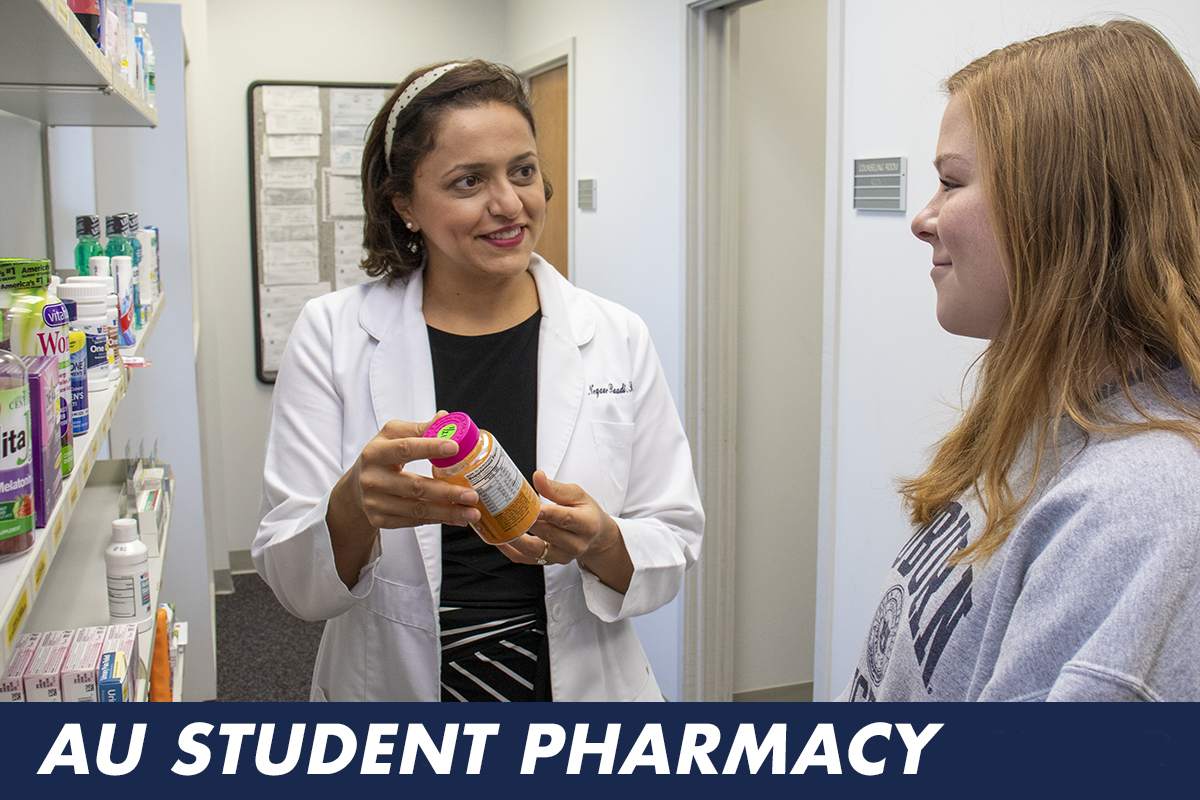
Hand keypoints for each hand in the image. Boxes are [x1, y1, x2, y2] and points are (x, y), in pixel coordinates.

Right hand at [327, 414, 479, 587]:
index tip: (455, 447)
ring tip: (472, 513)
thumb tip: (446, 418)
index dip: (430, 447)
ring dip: (448, 512)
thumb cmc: (380, 457)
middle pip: (415, 486)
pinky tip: (458, 518)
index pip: (406, 448)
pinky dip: (438, 520)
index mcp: (376, 453)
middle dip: (447, 492)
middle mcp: (373, 479)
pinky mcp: (380, 520)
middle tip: (472, 494)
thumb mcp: (392, 436)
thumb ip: (419, 429)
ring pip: (417, 509)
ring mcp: (376, 503)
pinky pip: (415, 521)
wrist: (355, 486)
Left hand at [497, 471, 632, 592]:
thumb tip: (538, 476)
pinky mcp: (549, 562)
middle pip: (548, 534)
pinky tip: (498, 539)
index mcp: (586, 524)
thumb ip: (556, 488)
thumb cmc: (585, 511)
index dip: (548, 513)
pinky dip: (510, 551)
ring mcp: (562, 556)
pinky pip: (526, 560)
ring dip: (515, 539)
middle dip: (526, 523)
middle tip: (506, 510)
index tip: (532, 507)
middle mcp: (576, 544)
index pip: (565, 518)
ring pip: (535, 551)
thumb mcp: (577, 495)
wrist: (594, 535)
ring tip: (498, 526)